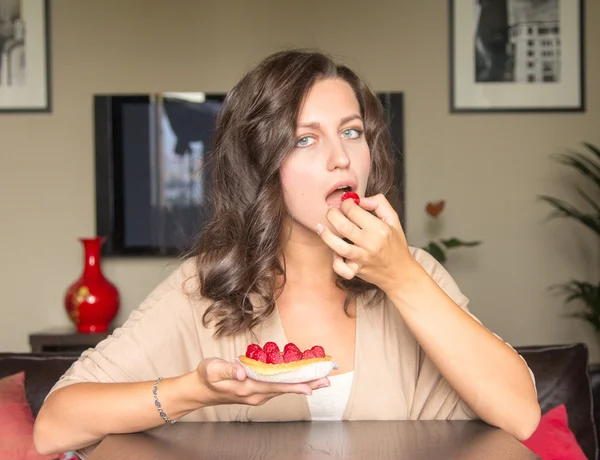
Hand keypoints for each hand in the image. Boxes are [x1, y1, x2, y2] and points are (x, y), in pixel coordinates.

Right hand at [195, 358, 329, 407]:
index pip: (276, 386)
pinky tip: (302, 377)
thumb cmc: (207, 376)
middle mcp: (256, 394)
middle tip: (327, 380)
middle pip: (285, 388)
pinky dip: (292, 381)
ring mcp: (258, 394)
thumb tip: (243, 373)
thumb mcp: (213, 369)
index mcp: (248, 388)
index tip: (311, 387)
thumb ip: (228, 370)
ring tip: (321, 378)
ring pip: (284, 388)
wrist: (200, 390)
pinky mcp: (258, 391)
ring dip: (303, 383)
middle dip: (307, 384)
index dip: (294, 385)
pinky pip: (278, 386)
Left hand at [316, 193, 413, 292]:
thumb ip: (379, 203)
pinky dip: (335, 262)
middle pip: (344, 226)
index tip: (344, 203)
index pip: (354, 211)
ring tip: (320, 228)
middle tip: (331, 211)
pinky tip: (335, 253)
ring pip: (339, 247)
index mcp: (380, 229)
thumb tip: (360, 199)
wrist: (401, 273)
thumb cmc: (395, 245)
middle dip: (332, 215)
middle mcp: (371, 243)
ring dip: (326, 235)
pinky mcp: (357, 271)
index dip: (345, 203)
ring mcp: (363, 258)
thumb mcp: (393, 220)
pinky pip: (342, 269)